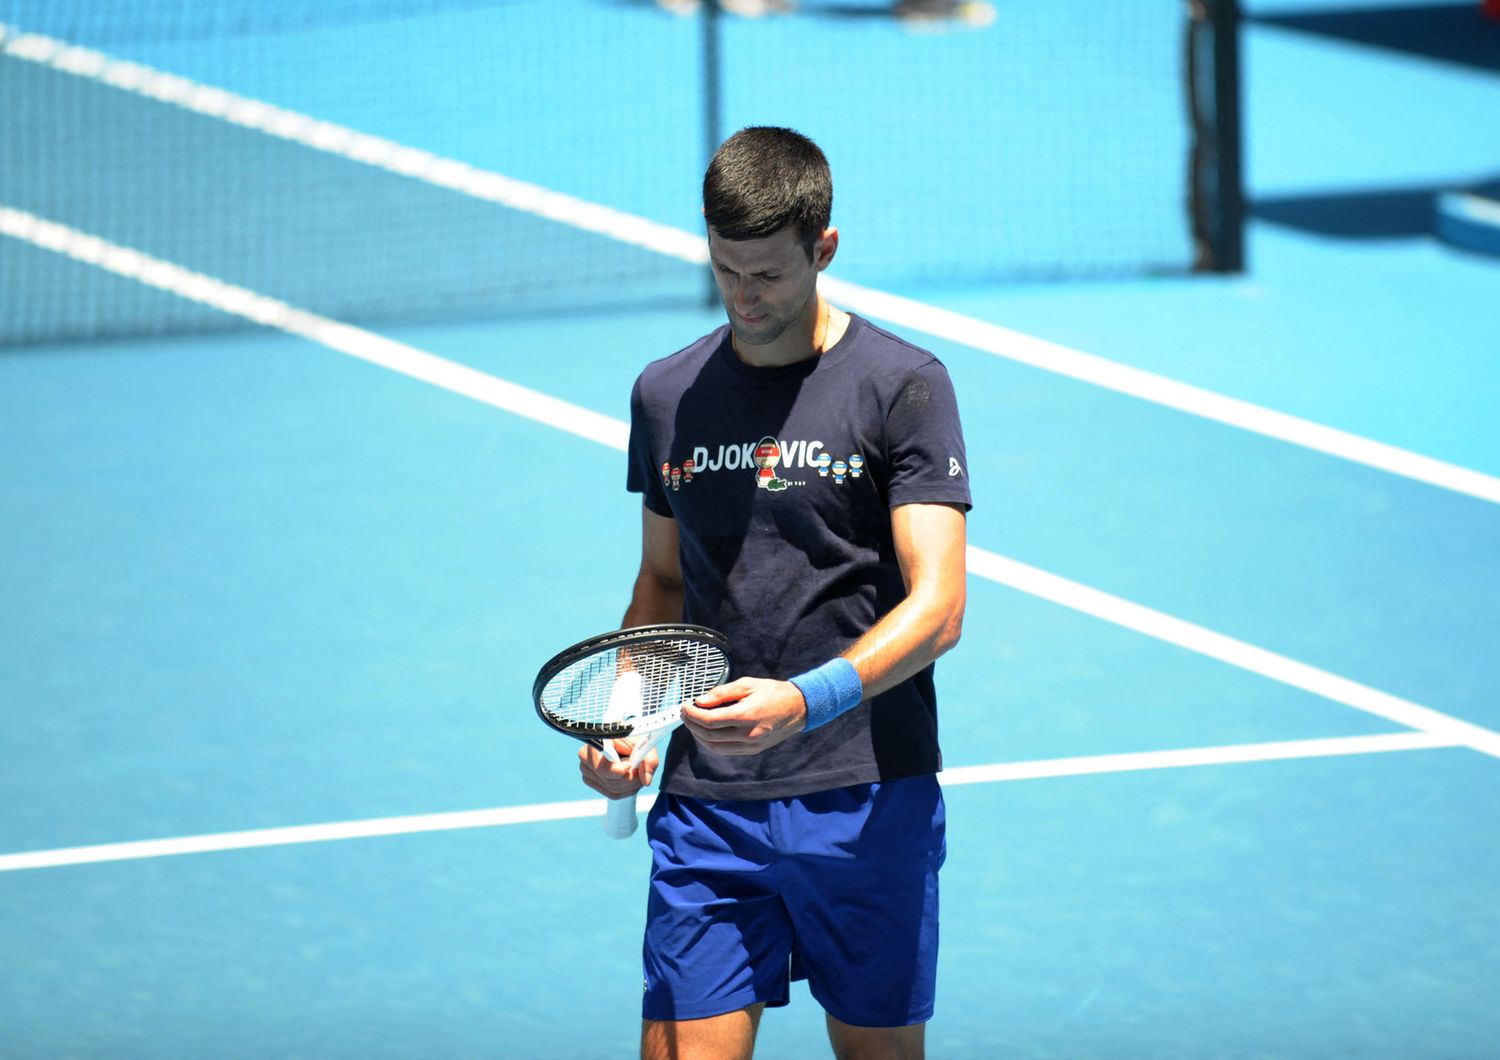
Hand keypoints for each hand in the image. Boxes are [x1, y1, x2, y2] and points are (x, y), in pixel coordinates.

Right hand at [577, 738, 659, 799]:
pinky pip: (612, 794)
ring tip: (637, 771)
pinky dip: (626, 790)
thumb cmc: (632, 739)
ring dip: (631, 785)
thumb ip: (649, 760)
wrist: (624, 740)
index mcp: (595, 743)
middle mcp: (586, 759)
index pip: (601, 767)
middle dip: (631, 778)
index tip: (630, 765)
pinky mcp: (592, 782)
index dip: (618, 770)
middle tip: (640, 768)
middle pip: (610, 781)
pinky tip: (631, 779)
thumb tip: (646, 781)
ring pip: (613, 789)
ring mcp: (587, 772)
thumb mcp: (644, 744)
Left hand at [681, 678, 806, 755]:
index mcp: (747, 715)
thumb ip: (722, 693)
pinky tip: (707, 732)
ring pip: (715, 747)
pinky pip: (726, 750)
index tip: (685, 706)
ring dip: (699, 736)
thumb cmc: (773, 692)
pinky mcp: (753, 750)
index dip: (693, 714)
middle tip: (685, 713)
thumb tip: (700, 701)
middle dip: (692, 725)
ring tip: (693, 723)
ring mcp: (751, 745)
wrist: (798, 708)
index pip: (710, 720)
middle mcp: (748, 734)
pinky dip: (712, 743)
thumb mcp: (747, 684)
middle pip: (709, 736)